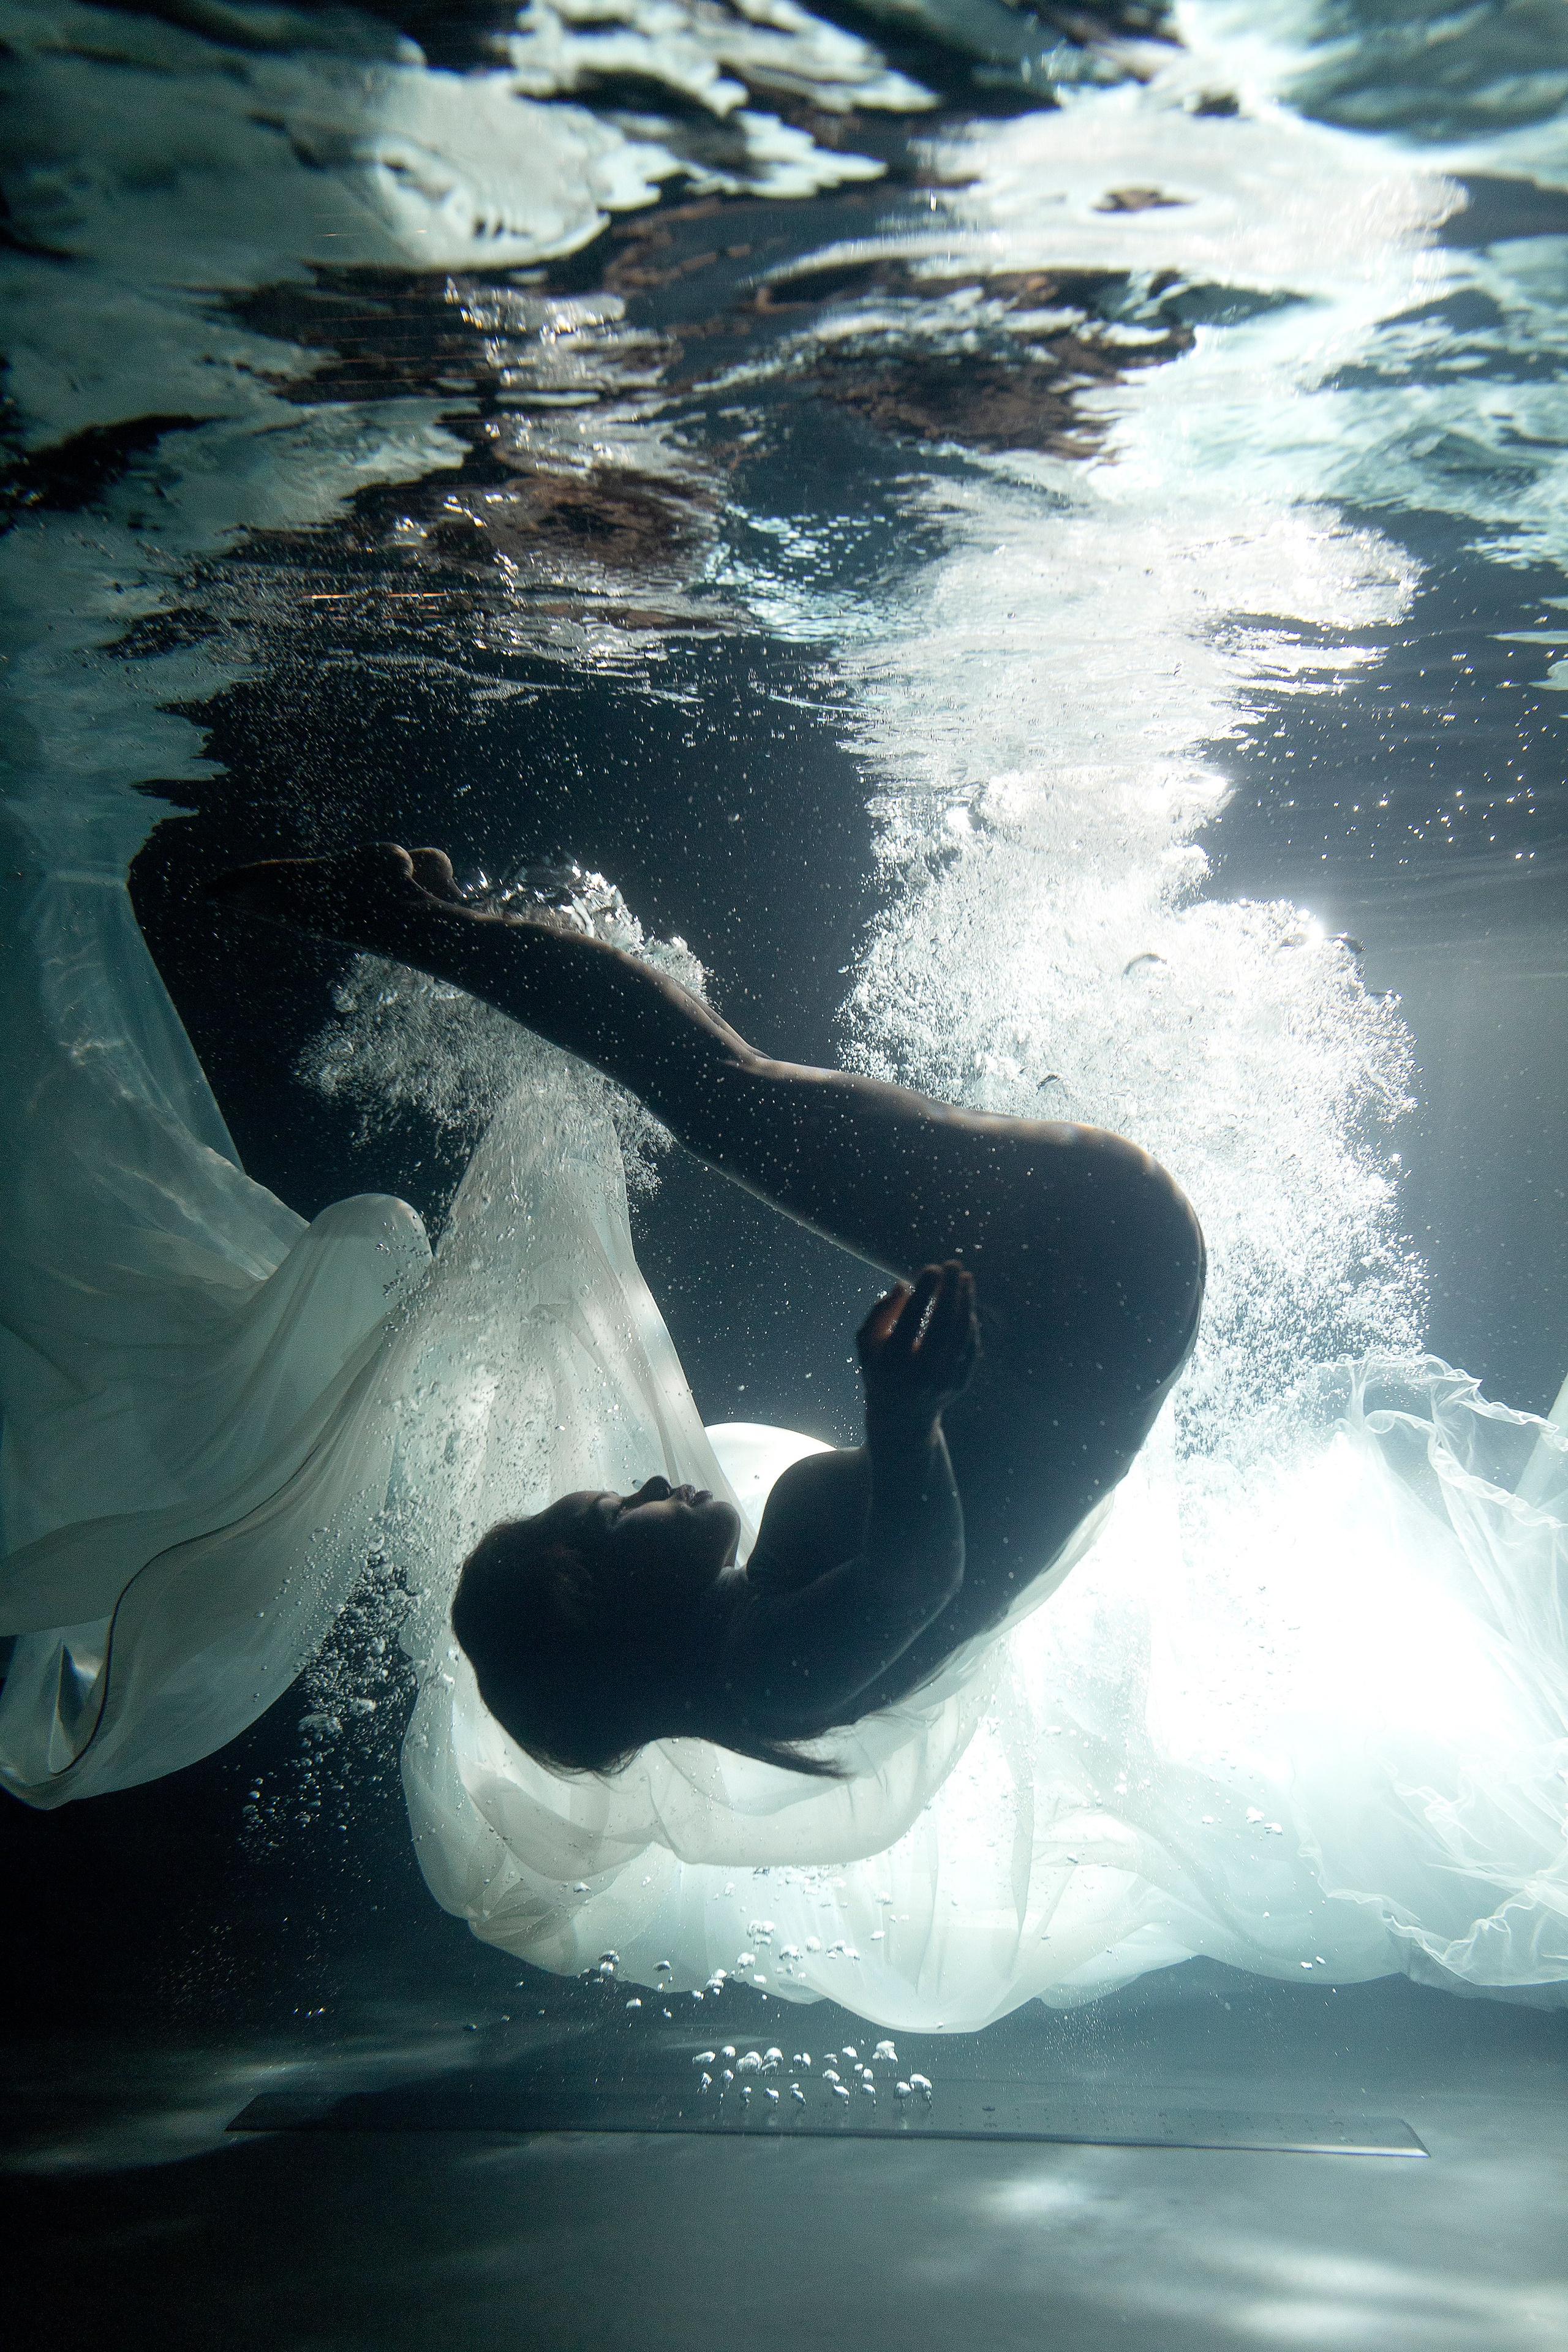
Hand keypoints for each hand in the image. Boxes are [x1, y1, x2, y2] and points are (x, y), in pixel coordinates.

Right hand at [857, 1262, 978, 1428]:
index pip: (911, 1319)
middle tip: (953, 1264)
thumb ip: (879, 1313)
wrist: (901, 1416)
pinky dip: (970, 1324)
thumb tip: (903, 1285)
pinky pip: (970, 1348)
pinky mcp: (959, 1384)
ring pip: (960, 1335)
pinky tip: (968, 1304)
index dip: (924, 1291)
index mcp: (891, 1362)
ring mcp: (942, 1381)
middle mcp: (919, 1373)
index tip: (932, 1267)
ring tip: (966, 1278)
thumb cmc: (881, 1368)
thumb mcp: (867, 1343)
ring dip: (966, 1302)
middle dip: (950, 1290)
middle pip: (941, 1324)